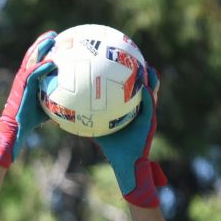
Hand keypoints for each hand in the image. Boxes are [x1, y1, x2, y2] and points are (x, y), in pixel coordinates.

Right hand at [0, 31, 56, 167]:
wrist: (17, 128)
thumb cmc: (30, 120)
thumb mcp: (47, 108)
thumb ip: (57, 101)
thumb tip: (74, 103)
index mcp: (28, 80)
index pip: (35, 60)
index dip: (43, 49)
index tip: (54, 41)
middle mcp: (24, 77)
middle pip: (32, 55)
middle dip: (42, 43)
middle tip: (54, 34)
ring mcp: (21, 82)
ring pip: (31, 60)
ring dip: (41, 49)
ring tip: (51, 39)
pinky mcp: (21, 88)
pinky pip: (33, 74)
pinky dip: (42, 67)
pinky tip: (51, 62)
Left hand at [95, 66, 166, 207]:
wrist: (125, 163)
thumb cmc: (112, 147)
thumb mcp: (98, 129)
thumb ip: (86, 119)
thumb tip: (67, 113)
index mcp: (131, 109)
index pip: (131, 89)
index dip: (130, 75)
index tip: (123, 60)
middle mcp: (140, 110)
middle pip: (144, 86)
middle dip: (143, 72)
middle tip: (137, 58)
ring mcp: (147, 115)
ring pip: (152, 93)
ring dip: (151, 80)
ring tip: (147, 68)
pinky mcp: (150, 123)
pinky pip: (150, 107)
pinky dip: (148, 97)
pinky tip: (144, 89)